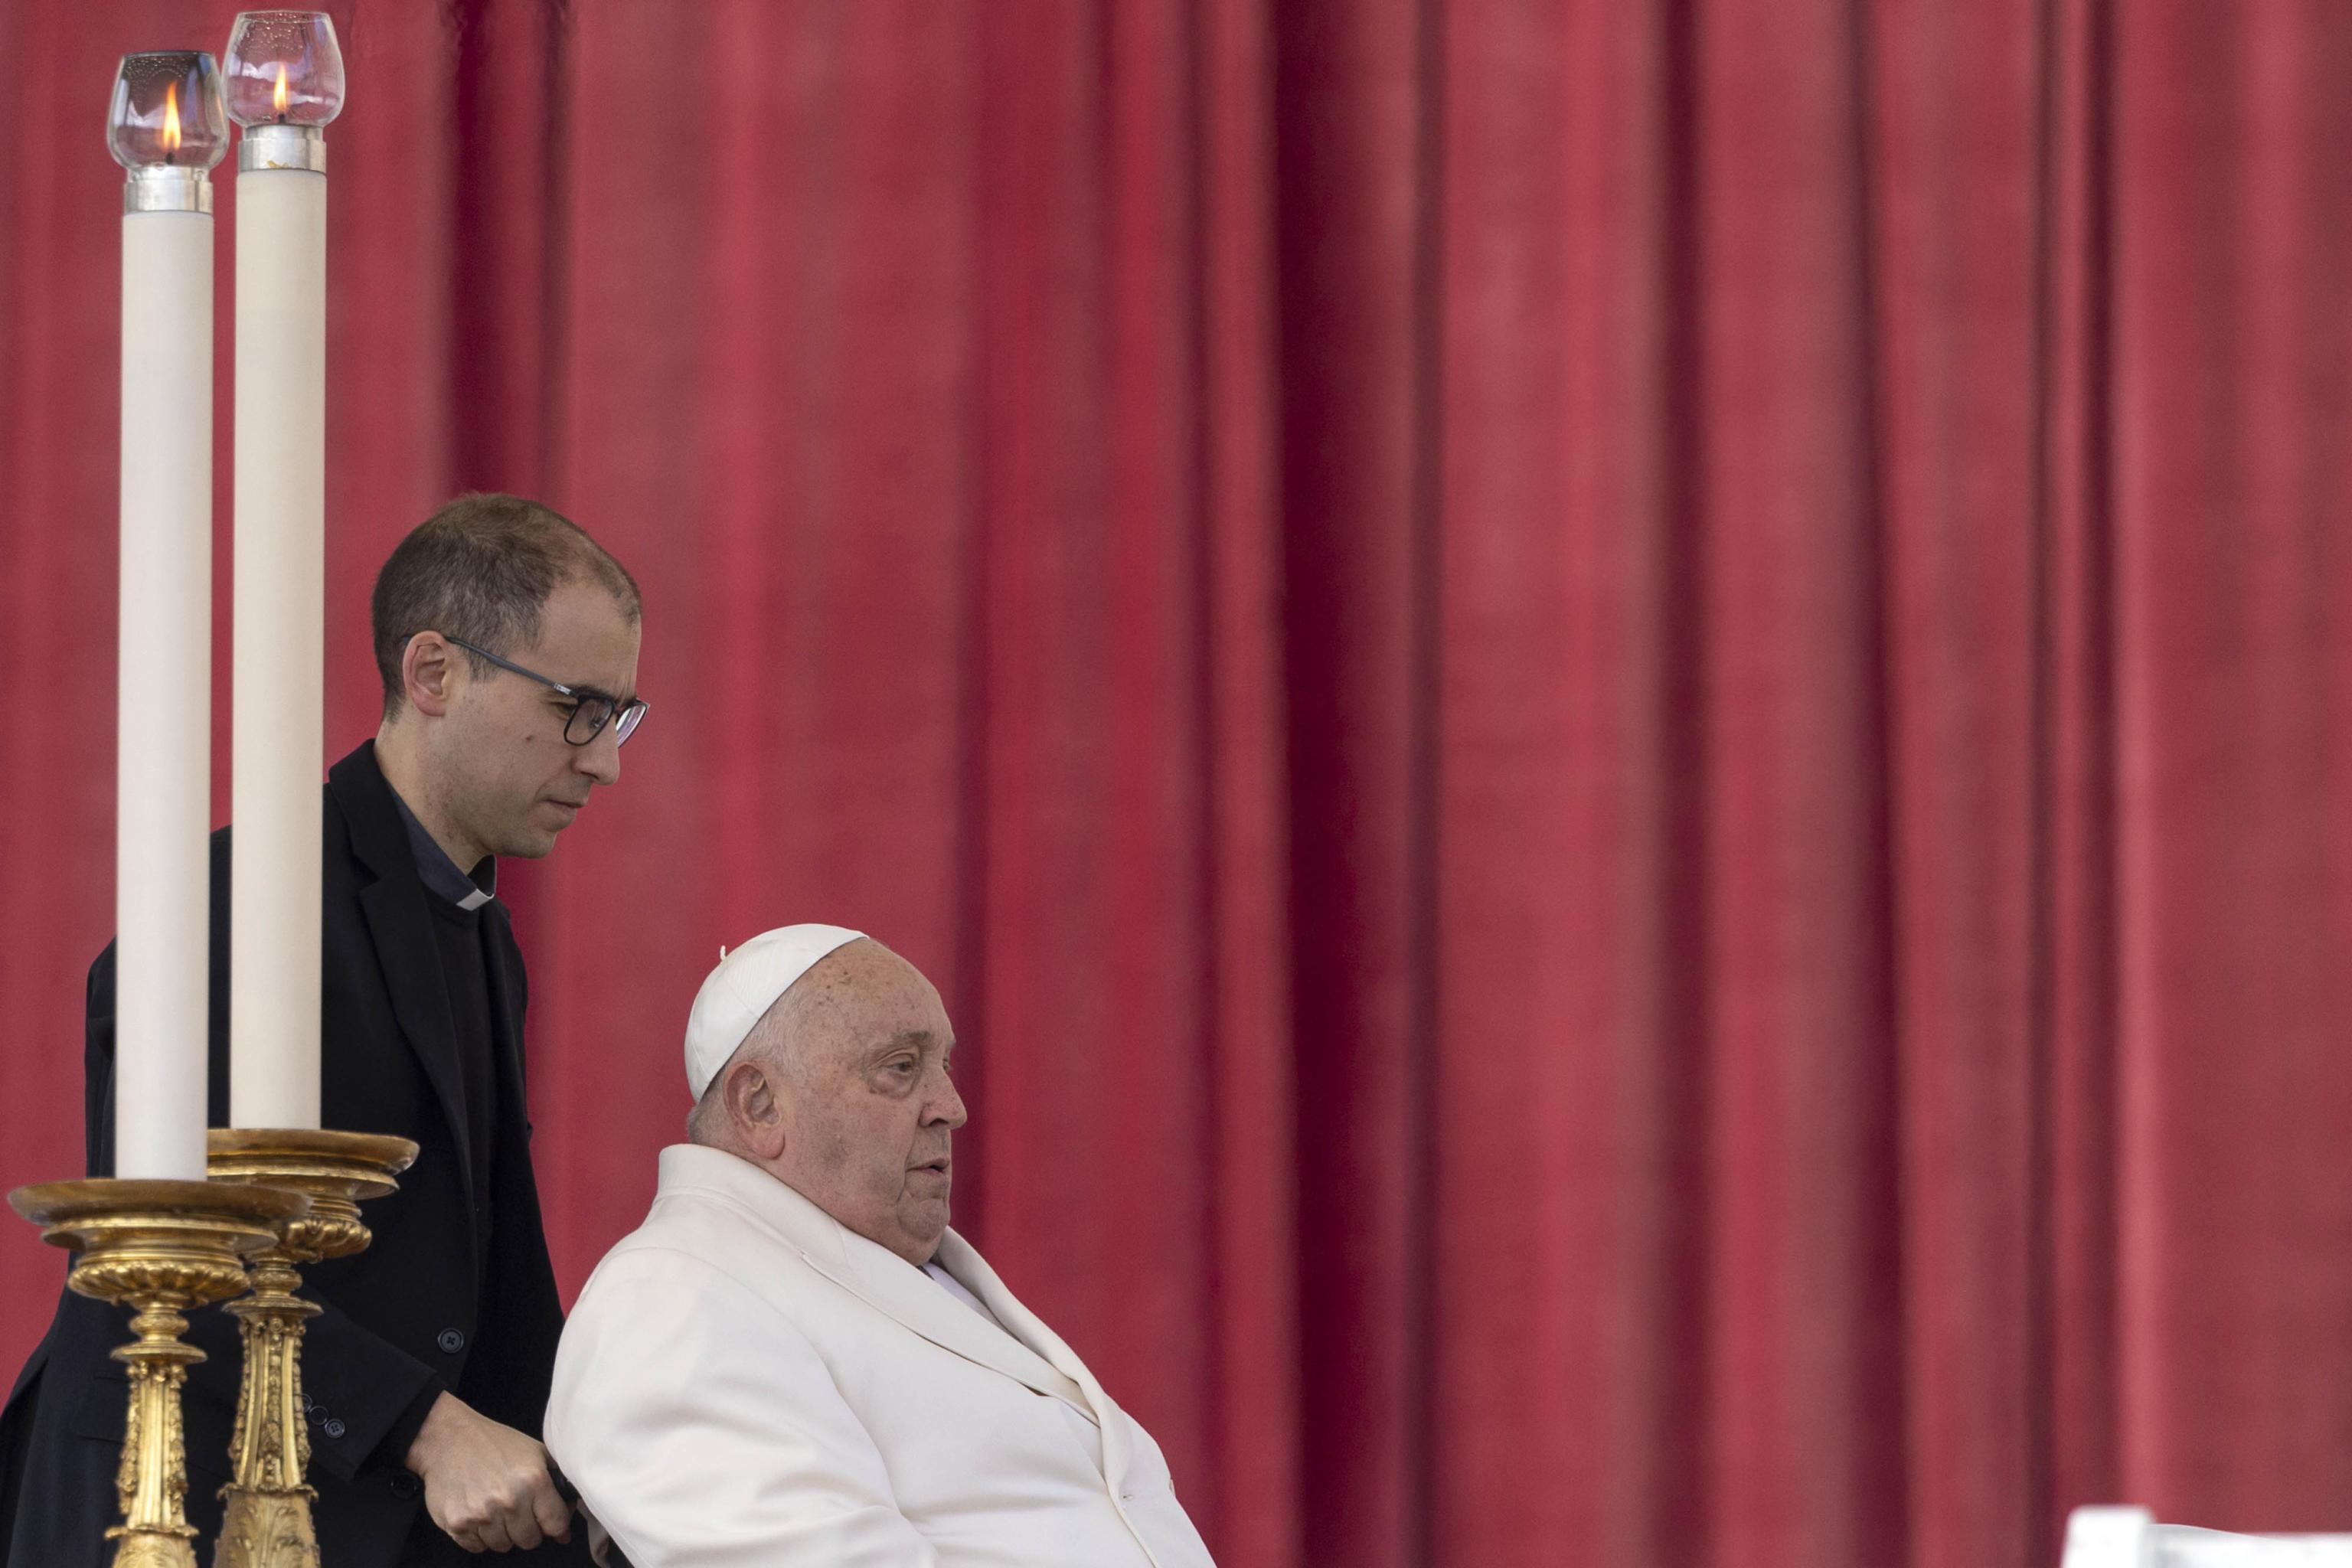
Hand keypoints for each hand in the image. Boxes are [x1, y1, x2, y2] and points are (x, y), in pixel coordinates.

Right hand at [406, 1390, 573, 1551]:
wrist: (448, 1438)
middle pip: (530, 1540)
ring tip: (495, 1509)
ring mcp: (482, 1514)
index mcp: (534, 1481)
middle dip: (528, 1529)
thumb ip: (557, 1482)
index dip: (556, 1526)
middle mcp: (509, 1500)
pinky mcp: (458, 1524)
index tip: (552, 1525)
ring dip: (502, 1533)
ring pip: (503, 1545)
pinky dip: (480, 1536)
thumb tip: (568, 1518)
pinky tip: (478, 1514)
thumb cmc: (493, 1443)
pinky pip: (477, 1547)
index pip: (556, 1524)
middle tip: (518, 1512)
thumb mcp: (535, 1451)